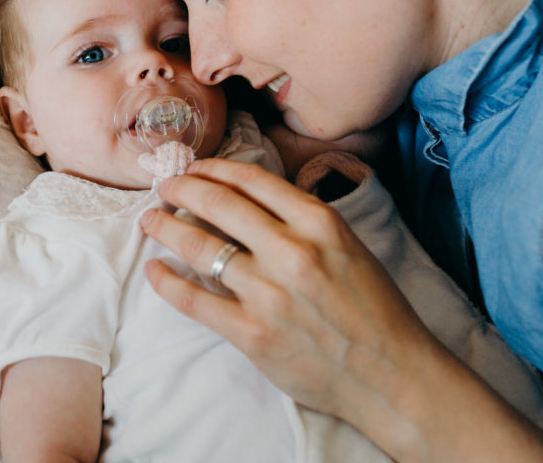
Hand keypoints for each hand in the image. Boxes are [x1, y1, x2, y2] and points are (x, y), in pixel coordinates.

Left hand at [140, 157, 441, 444]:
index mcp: (318, 223)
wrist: (391, 374)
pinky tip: (154, 271)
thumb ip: (302, 220)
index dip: (214, 169)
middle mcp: (291, 251)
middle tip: (164, 186)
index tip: (194, 168)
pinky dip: (167, 282)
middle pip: (218, 205)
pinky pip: (194, 300)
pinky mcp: (251, 333)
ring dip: (166, 228)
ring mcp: (268, 293)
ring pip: (199, 247)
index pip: (251, 180)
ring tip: (151, 220)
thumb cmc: (373, 308)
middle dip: (182, 189)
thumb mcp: (348, 245)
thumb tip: (247, 199)